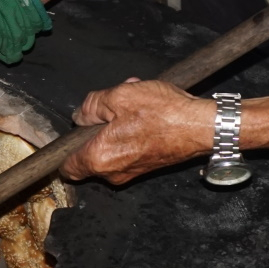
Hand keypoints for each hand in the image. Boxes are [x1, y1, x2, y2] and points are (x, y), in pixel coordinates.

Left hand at [63, 78, 217, 184]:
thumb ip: (92, 105)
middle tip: (111, 106)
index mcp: (100, 158)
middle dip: (97, 128)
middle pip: (90, 154)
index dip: (65, 149)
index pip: (67, 168)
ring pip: (110, 148)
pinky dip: (131, 131)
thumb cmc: (164, 113)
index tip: (72, 133)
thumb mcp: (120, 95)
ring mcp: (131, 172)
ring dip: (116, 126)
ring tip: (134, 103)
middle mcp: (113, 172)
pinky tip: (145, 111)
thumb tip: (81, 114)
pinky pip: (128, 149)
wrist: (203, 127)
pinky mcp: (146, 166)